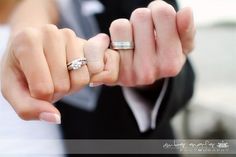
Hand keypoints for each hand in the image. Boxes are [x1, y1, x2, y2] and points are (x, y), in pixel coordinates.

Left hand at [0, 25, 118, 121]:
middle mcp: (50, 32)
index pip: (42, 88)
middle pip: (63, 85)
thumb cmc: (21, 68)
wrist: (32, 47)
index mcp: (27, 42)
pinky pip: (95, 71)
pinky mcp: (86, 42)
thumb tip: (55, 118)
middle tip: (48, 81)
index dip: (40, 98)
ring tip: (60, 76)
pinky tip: (73, 71)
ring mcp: (70, 35)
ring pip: (81, 79)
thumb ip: (27, 108)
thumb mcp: (12, 89)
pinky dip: (85, 79)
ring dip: (71, 86)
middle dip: (56, 92)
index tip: (34, 87)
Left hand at [109, 0, 194, 86]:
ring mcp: (127, 73)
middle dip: (143, 19)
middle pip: (140, 16)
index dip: (159, 10)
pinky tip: (118, 48)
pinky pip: (102, 40)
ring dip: (127, 28)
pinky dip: (108, 39)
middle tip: (144, 33)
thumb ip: (186, 29)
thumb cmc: (163, 54)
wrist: (142, 74)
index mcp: (171, 63)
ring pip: (121, 25)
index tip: (159, 21)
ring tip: (133, 41)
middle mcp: (149, 71)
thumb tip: (186, 12)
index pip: (163, 13)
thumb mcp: (181, 45)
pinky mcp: (110, 72)